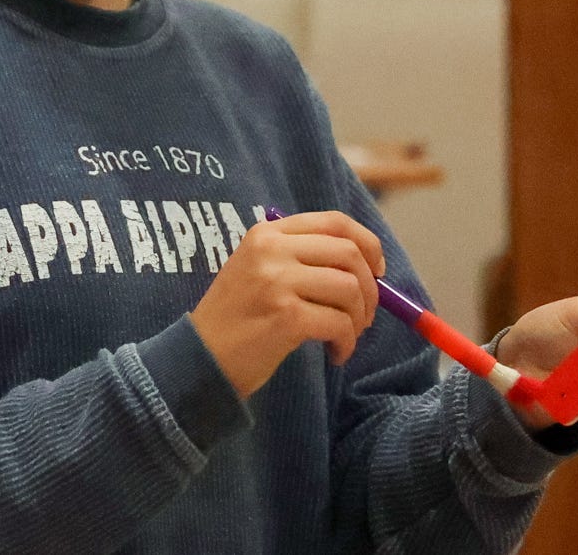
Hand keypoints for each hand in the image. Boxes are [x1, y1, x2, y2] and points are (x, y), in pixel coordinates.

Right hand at [189, 211, 385, 398]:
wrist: (200, 355)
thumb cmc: (236, 317)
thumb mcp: (258, 270)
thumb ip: (302, 258)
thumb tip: (368, 266)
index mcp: (266, 233)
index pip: (334, 222)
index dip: (368, 243)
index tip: (377, 270)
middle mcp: (271, 250)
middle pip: (349, 254)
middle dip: (369, 288)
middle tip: (363, 315)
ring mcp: (277, 282)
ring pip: (349, 289)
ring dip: (358, 318)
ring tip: (345, 336)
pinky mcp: (286, 317)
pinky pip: (340, 324)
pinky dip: (347, 343)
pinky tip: (335, 353)